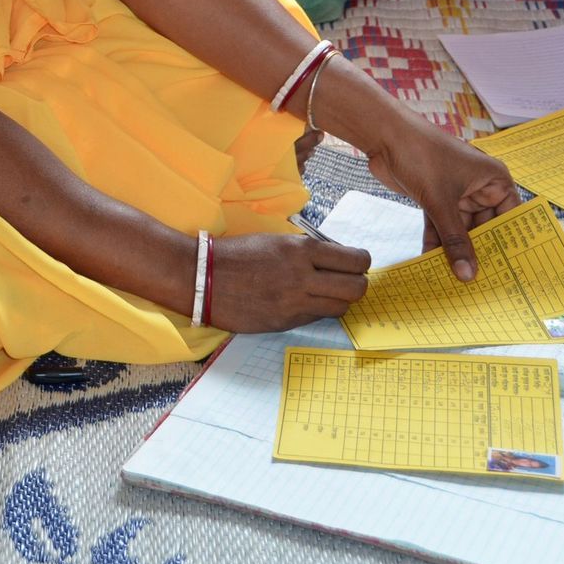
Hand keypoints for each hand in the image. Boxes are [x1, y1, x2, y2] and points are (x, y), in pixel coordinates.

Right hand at [206, 233, 370, 332]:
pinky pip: (315, 318)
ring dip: (338, 301)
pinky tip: (301, 302)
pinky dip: (315, 310)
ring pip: (341, 308)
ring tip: (325, 294)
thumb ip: (308, 251)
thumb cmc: (238, 253)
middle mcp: (303, 276)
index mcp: (302, 250)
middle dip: (358, 284)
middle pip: (357, 288)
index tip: (355, 264)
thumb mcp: (276, 241)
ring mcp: (294, 303)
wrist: (202, 276)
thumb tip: (335, 261)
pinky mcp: (284, 322)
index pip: (355, 260)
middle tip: (347, 281)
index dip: (361, 263)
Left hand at [363, 115, 521, 280]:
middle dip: (478, 252)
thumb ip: (455, 240)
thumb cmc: (422, 156)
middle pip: (485, 227)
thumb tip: (468, 275)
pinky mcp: (435, 197)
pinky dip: (436, 242)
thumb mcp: (441, 202)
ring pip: (460, 229)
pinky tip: (432, 265)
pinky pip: (440, 225)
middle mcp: (479, 187)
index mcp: (494, 180)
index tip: (511, 273)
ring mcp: (456, 193)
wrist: (384, 135)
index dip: (510, 244)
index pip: (511, 217)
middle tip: (480, 285)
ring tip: (456, 282)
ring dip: (455, 251)